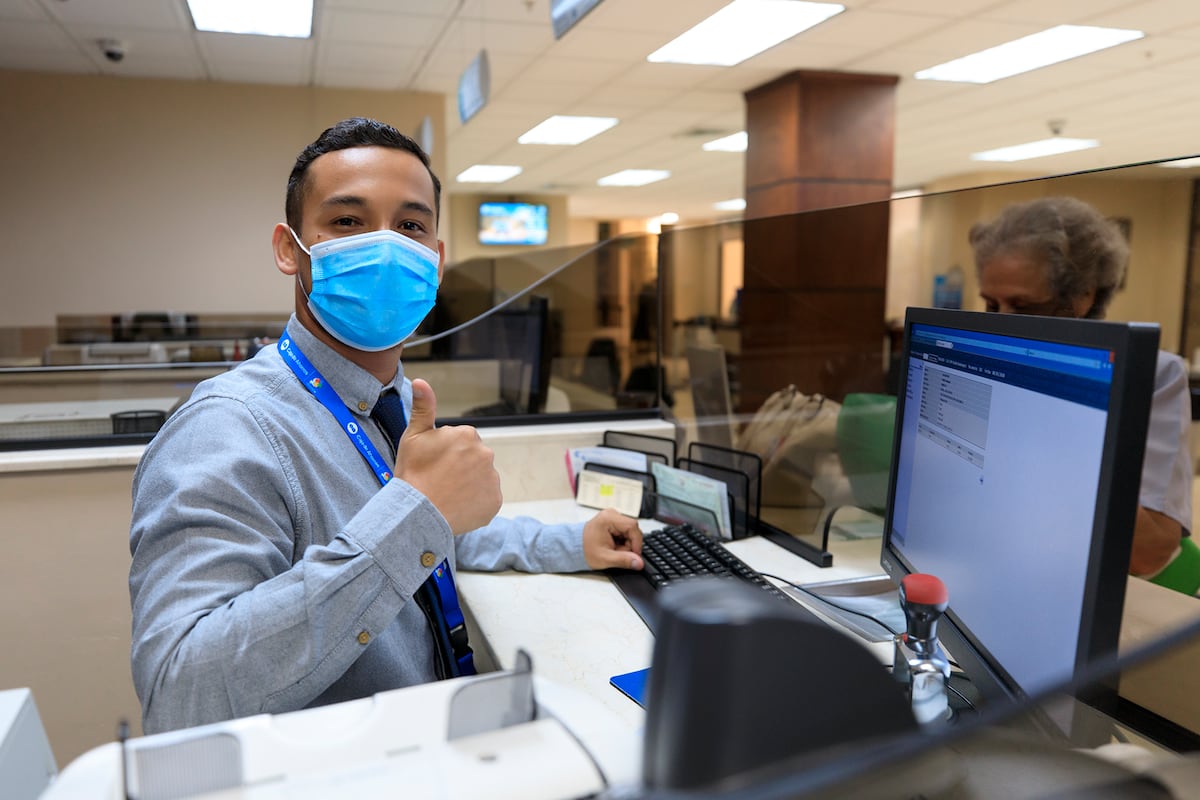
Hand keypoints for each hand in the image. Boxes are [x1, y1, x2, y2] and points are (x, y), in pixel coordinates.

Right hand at [396, 379, 501, 533]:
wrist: (418, 512)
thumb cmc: (413, 473)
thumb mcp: (413, 436)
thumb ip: (423, 408)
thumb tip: (421, 381)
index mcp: (467, 435)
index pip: (461, 442)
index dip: (445, 453)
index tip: (434, 464)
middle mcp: (485, 453)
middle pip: (473, 459)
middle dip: (460, 467)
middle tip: (439, 480)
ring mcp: (492, 478)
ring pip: (480, 478)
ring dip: (468, 484)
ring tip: (447, 494)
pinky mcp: (495, 500)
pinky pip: (486, 498)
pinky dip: (475, 502)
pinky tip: (457, 505)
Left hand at [582, 508, 643, 570]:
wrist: (575, 548)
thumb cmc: (585, 550)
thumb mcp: (606, 558)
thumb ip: (624, 560)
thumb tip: (639, 562)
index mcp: (608, 518)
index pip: (632, 526)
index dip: (637, 542)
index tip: (635, 554)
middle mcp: (611, 514)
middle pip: (632, 529)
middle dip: (629, 544)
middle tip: (619, 553)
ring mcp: (612, 517)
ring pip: (630, 531)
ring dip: (626, 543)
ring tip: (614, 549)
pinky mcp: (613, 521)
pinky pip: (625, 531)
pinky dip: (623, 541)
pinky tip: (614, 545)